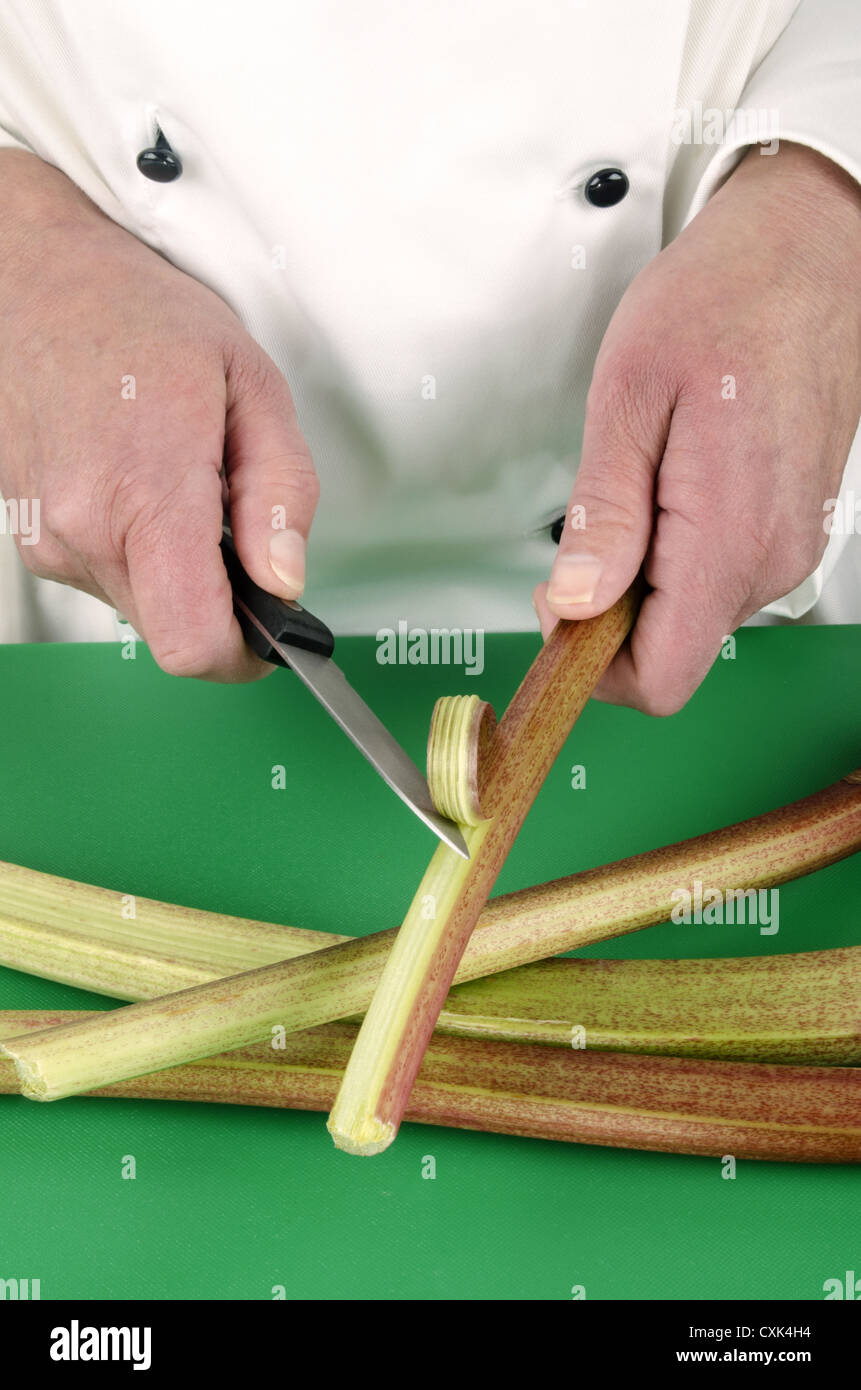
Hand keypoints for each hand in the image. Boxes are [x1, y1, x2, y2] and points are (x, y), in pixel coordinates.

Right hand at [0, 150, 318, 680]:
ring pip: (141, 610)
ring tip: (185, 489)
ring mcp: (49, 538)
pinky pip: (108, 578)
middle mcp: (83, 528)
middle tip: (239, 532)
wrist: (37, 281)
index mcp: (145, 491)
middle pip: (172, 634)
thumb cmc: (141, 319)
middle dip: (220, 605)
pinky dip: (140, 552)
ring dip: (179, 574)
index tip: (273, 630)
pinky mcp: (34, 537)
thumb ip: (282, 493)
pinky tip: (142, 488)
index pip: (193, 642)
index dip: (245, 655)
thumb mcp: (252, 386)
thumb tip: (285, 579)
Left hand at [535, 141, 860, 713]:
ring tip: (639, 483)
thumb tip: (575, 599)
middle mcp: (772, 557)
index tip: (558, 615)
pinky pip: (718, 576)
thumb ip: (603, 513)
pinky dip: (675, 553)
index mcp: (728, 535)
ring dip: (643, 577)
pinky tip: (670, 484)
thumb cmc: (726, 300)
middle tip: (587, 531)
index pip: (661, 676)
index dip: (594, 667)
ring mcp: (788, 545)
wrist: (808, 253)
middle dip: (611, 611)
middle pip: (670, 649)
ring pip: (691, 614)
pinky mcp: (790, 529)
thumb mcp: (629, 397)